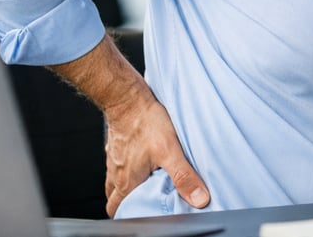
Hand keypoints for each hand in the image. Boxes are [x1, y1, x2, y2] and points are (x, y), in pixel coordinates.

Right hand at [103, 91, 209, 216]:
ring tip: (144, 185)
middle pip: (115, 199)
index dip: (130, 215)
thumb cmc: (144, 120)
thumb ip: (184, 176)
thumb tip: (199, 198)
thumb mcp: (170, 150)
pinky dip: (126, 169)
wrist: (126, 97)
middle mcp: (116, 173)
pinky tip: (141, 161)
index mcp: (127, 181)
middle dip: (127, 204)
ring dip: (126, 187)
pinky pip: (116, 165)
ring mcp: (114, 159)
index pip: (119, 210)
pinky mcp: (116, 146)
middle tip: (144, 203)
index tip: (144, 215)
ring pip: (114, 183)